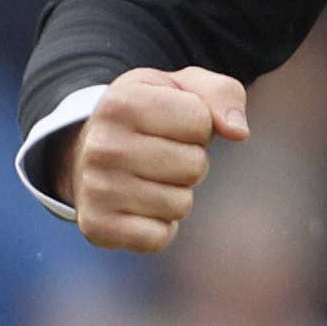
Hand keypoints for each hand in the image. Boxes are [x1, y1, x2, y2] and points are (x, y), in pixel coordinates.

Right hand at [69, 67, 250, 252]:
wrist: (88, 150)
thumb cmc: (151, 115)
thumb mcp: (184, 87)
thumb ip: (222, 94)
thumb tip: (239, 132)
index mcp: (122, 102)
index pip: (202, 122)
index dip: (199, 125)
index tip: (172, 124)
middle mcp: (101, 145)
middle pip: (195, 166)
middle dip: (190, 161)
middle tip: (161, 154)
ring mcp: (95, 188)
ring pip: (180, 204)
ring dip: (175, 194)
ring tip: (147, 177)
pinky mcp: (96, 226)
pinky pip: (159, 238)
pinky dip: (160, 227)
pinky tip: (138, 206)